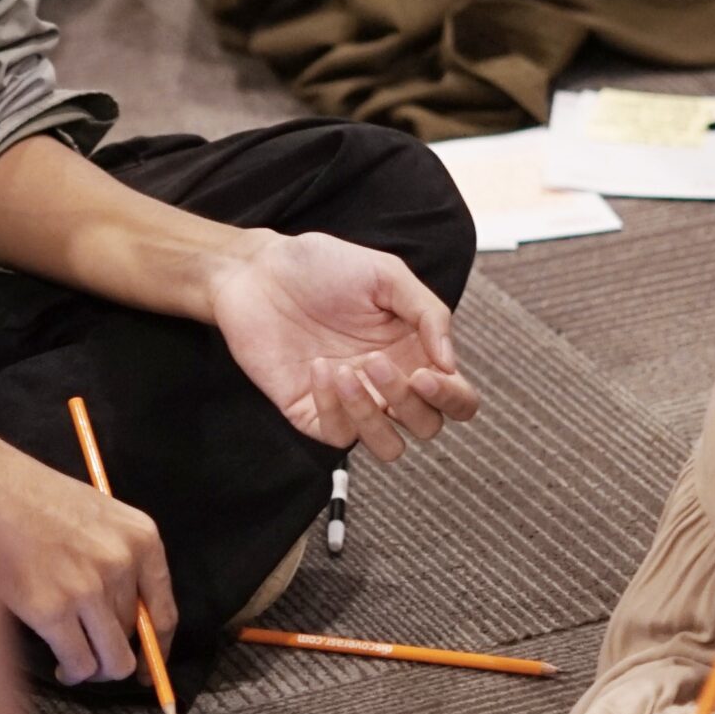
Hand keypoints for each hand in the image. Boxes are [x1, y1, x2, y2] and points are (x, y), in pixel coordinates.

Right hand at [0, 418, 177, 685]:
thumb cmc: (30, 496)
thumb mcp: (94, 515)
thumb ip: (118, 559)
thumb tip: (129, 621)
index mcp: (140, 536)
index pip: (164, 612)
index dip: (157, 648)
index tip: (148, 666)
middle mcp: (121, 562)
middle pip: (134, 637)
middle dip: (112, 650)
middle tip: (91, 651)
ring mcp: (87, 587)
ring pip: (111, 660)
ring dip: (93, 667)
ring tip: (74, 662)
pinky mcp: (52, 609)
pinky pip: (78, 663)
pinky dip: (71, 671)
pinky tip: (59, 665)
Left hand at [200, 231, 479, 460]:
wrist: (258, 271)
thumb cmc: (320, 266)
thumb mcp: (386, 274)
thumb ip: (428, 313)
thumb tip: (449, 364)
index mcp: (413, 351)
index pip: (456, 397)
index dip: (453, 398)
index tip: (427, 374)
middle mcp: (386, 383)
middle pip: (427, 425)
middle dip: (408, 401)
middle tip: (376, 360)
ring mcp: (350, 401)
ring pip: (388, 446)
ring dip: (374, 417)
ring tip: (347, 370)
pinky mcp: (311, 411)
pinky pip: (338, 436)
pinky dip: (333, 407)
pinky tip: (319, 368)